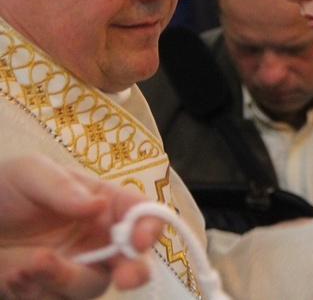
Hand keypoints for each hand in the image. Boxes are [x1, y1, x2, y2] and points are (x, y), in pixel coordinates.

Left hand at [0, 154, 163, 298]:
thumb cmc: (5, 188)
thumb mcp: (30, 173)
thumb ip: (63, 187)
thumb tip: (98, 205)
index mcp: (105, 204)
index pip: (142, 213)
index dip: (150, 226)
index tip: (139, 240)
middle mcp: (100, 239)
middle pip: (133, 260)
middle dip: (135, 271)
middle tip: (125, 279)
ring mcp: (78, 268)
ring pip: (92, 286)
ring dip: (65, 280)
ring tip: (29, 264)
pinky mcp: (51, 291)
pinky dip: (36, 292)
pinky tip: (14, 276)